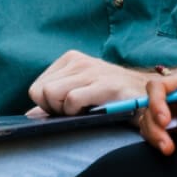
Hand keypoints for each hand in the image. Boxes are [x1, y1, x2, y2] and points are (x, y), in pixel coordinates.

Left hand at [26, 50, 151, 116]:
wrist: (146, 96)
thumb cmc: (110, 97)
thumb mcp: (79, 92)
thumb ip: (54, 102)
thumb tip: (29, 116)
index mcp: (70, 59)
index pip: (36, 88)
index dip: (47, 106)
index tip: (66, 110)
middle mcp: (79, 61)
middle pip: (41, 93)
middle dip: (54, 109)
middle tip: (75, 113)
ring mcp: (92, 70)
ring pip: (52, 95)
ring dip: (65, 111)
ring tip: (84, 111)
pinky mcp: (105, 84)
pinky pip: (71, 100)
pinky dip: (76, 113)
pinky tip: (92, 112)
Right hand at [136, 71, 176, 154]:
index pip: (157, 86)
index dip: (156, 102)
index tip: (165, 121)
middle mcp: (172, 95)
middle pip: (149, 106)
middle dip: (154, 126)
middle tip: (167, 144)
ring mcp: (170, 110)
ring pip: (148, 120)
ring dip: (154, 136)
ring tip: (168, 150)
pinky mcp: (171, 125)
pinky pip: (155, 131)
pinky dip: (157, 140)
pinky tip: (168, 149)